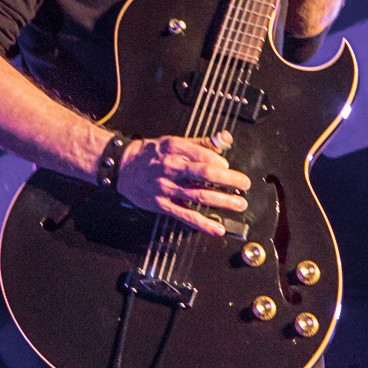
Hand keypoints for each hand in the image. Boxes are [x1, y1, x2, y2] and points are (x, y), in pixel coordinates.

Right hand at [116, 131, 249, 235]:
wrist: (123, 166)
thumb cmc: (152, 154)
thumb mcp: (174, 141)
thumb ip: (201, 143)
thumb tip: (225, 138)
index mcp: (175, 148)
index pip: (203, 155)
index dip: (220, 163)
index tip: (229, 169)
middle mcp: (171, 167)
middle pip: (205, 174)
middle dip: (229, 181)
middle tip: (245, 185)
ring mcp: (166, 188)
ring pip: (199, 195)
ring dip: (222, 201)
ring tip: (239, 204)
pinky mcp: (162, 205)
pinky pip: (185, 215)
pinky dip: (203, 223)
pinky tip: (217, 228)